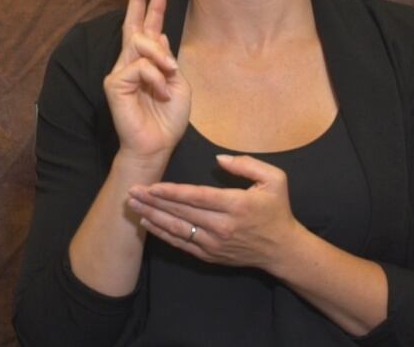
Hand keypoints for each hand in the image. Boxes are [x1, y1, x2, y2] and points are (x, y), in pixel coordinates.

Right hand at [104, 0, 190, 160]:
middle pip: (133, 24)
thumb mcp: (178, 84)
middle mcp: (131, 62)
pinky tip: (160, 92)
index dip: (151, 7)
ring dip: (162, 57)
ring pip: (141, 43)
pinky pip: (140, 66)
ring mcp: (120, 71)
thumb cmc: (168, 118)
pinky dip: (155, 77)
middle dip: (140, 0)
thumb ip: (168, 60)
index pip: (147, 29)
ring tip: (170, 75)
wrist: (157, 145)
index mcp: (148, 62)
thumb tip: (160, 35)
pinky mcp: (114, 82)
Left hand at [127, 154, 302, 271]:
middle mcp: (222, 226)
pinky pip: (181, 243)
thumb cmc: (276, 209)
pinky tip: (148, 223)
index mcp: (236, 205)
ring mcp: (214, 243)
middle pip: (181, 213)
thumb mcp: (274, 178)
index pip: (197, 197)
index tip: (151, 185)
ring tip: (133, 207)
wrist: (282, 248)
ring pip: (177, 229)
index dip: (172, 192)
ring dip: (152, 217)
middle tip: (131, 192)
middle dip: (153, 202)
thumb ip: (246, 164)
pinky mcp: (210, 255)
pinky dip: (162, 234)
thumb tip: (218, 158)